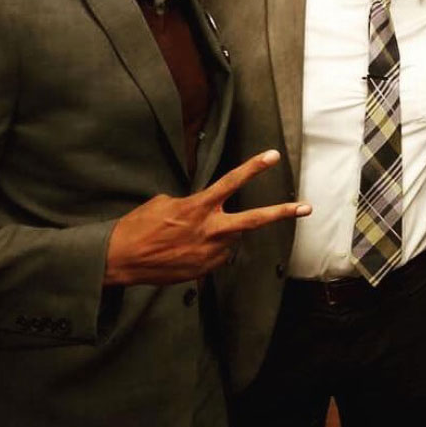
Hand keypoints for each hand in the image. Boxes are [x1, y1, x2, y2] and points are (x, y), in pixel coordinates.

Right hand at [104, 150, 309, 285]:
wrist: (119, 261)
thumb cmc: (138, 227)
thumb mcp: (163, 204)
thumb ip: (191, 205)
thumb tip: (203, 212)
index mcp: (198, 207)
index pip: (232, 182)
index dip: (254, 167)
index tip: (273, 155)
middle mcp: (209, 230)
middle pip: (254, 220)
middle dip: (282, 212)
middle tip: (306, 207)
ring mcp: (209, 253)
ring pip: (231, 239)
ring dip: (222, 235)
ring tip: (190, 237)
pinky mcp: (203, 271)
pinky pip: (216, 257)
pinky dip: (208, 252)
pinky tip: (185, 252)